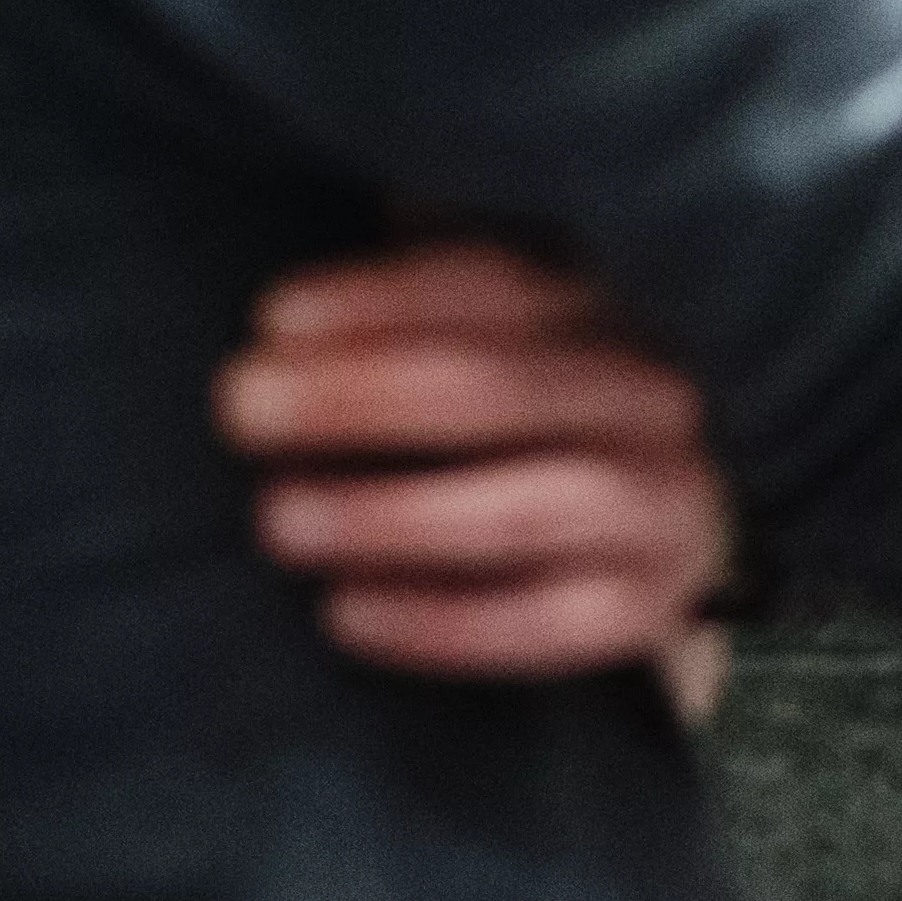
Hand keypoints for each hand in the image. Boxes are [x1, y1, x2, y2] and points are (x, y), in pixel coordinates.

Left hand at [217, 241, 736, 679]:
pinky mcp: (646, 608)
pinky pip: (540, 623)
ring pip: (519, 509)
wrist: (658, 520)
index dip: (377, 300)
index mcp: (598, 301)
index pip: (491, 283)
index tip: (271, 320)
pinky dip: (436, 622)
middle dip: (354, 397)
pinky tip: (341, 612)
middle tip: (240, 411)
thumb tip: (285, 287)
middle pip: (494, 389)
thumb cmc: (521, 405)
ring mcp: (661, 502)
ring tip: (275, 520)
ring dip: (385, 516)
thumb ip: (412, 277)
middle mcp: (645, 394)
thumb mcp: (491, 320)